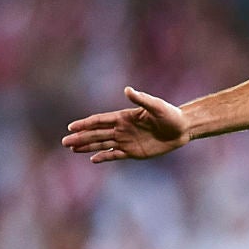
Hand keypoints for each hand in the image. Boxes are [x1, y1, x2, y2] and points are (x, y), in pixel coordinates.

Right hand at [63, 87, 190, 162]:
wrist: (182, 129)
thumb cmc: (171, 115)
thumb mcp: (157, 106)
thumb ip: (141, 99)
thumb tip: (127, 90)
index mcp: (125, 117)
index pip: (101, 120)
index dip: (86, 123)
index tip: (71, 127)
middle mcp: (122, 129)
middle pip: (97, 133)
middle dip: (81, 137)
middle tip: (65, 142)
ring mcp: (126, 141)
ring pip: (102, 144)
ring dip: (87, 146)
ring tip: (72, 149)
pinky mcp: (133, 152)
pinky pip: (114, 155)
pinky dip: (104, 157)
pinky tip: (93, 159)